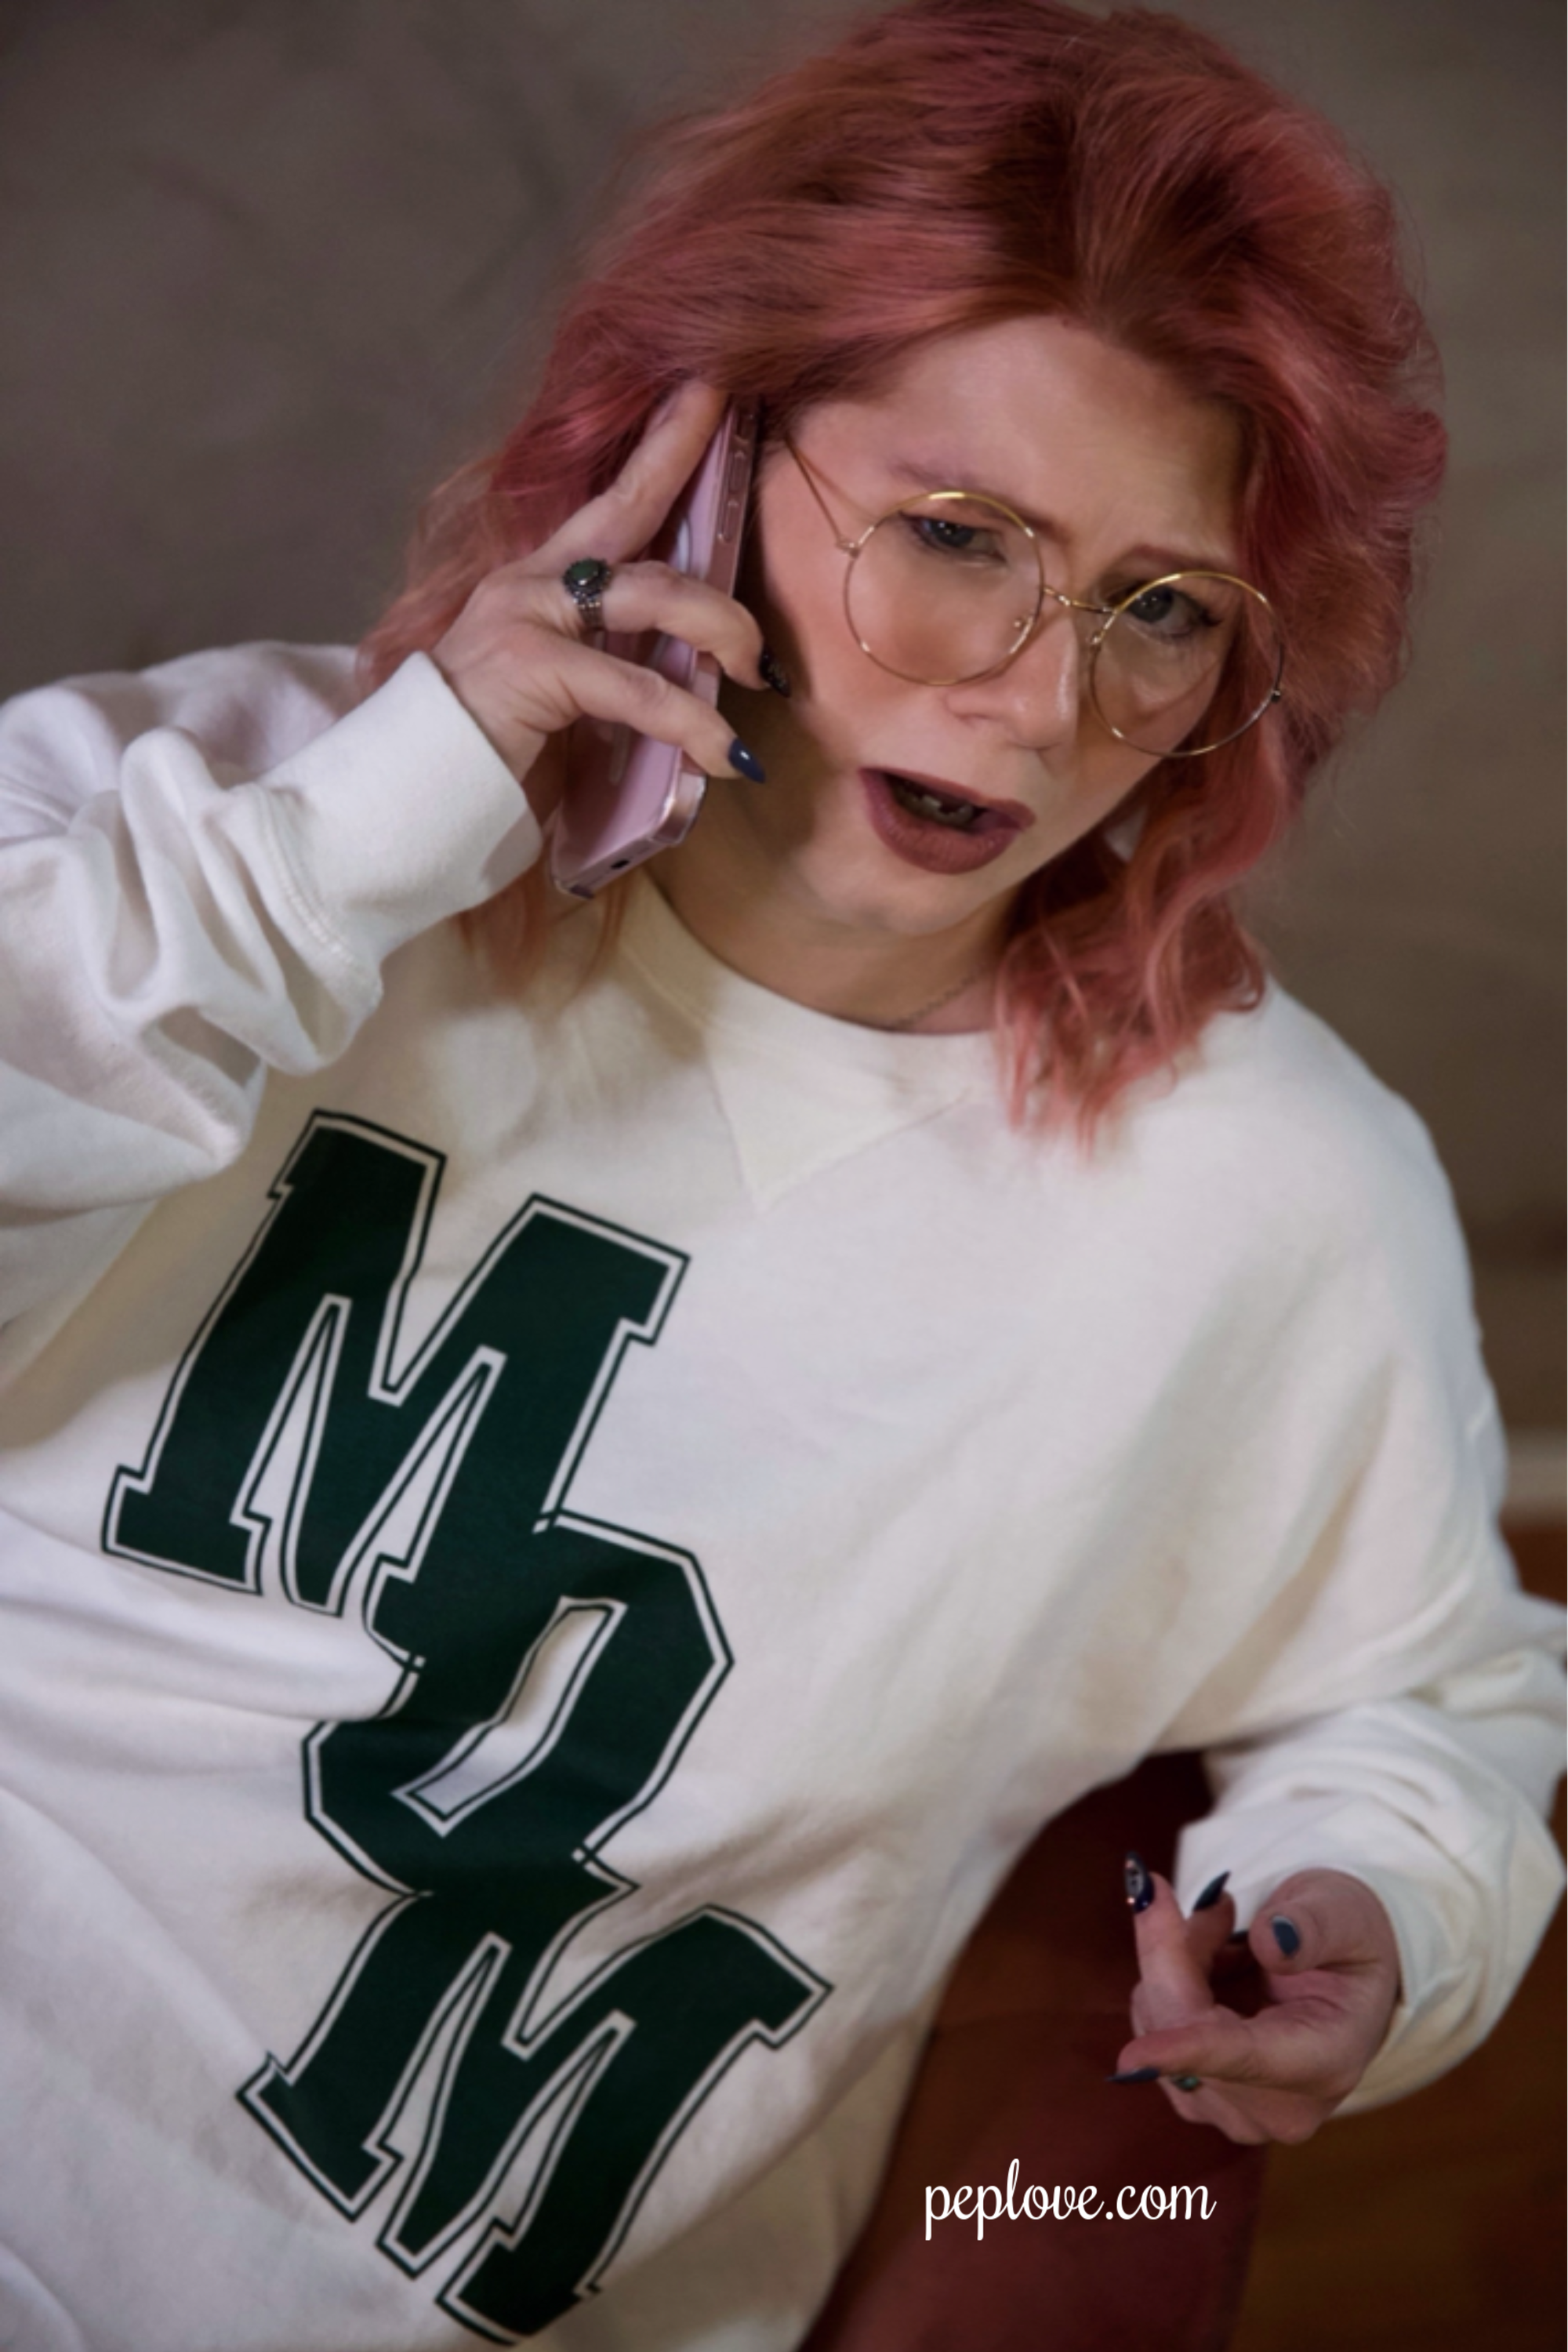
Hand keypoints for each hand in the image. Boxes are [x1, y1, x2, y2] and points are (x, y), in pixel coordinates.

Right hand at [431, 380, 770, 822]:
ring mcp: (529, 617)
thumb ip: (615, 663)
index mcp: (541, 582)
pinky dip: (691, 723)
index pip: (612, 499)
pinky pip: (639, 690)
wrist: (418, 795)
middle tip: (749, 444)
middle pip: (629, 506)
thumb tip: (695, 673)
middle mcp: (532, 582)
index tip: (707, 388)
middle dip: (685, 458)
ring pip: (654, 595)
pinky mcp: (533, 666)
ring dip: (722, 629)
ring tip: (755, 672)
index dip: (663, 442)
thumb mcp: (566, 693)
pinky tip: (722, 753)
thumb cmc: (494, 754)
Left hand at [1111, 1862, 1401, 2143]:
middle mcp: (1276, 2105)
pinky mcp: (1197, 2098)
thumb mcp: (1344, 1915)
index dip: (1186, 2053)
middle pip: (1183, 2023)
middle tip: (1217, 1902)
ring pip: (1157, 2019)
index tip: (1131, 2056)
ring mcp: (1232, 2110)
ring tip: (1230, 1936)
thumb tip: (1267, 1943)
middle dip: (1180, 1948)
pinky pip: (1152, 2025)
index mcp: (1323, 2062)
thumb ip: (1311, 1927)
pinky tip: (1215, 1966)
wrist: (1346, 1982)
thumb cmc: (1348, 1944)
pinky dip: (1170, 1981)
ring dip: (1177, 1960)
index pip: (1245, 2059)